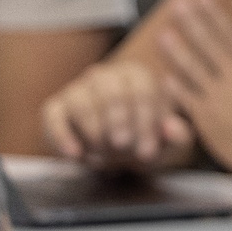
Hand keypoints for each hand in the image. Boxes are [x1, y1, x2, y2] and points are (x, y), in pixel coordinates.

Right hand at [35, 54, 194, 175]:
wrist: (115, 149)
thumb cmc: (145, 138)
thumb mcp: (168, 141)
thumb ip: (177, 135)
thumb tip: (172, 128)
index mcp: (136, 75)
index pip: (142, 90)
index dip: (146, 121)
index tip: (148, 149)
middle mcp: (104, 75)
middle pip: (111, 93)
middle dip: (119, 122)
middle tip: (124, 146)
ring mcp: (78, 89)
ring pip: (81, 103)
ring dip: (94, 131)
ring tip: (104, 154)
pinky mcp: (56, 108)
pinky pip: (54, 117)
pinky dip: (62, 137)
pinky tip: (76, 155)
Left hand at [154, 0, 231, 158]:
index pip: (230, 33)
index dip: (214, 14)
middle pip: (208, 42)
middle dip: (192, 21)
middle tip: (178, 4)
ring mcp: (218, 97)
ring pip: (192, 67)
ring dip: (177, 50)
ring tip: (163, 35)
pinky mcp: (208, 120)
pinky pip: (187, 99)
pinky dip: (176, 88)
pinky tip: (165, 79)